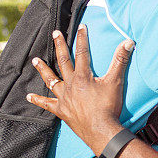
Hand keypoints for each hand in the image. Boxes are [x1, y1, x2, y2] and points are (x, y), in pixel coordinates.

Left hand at [26, 24, 134, 155]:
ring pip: (51, 80)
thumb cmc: (108, 106)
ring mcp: (64, 98)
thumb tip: (128, 42)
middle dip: (59, 46)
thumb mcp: (116, 81)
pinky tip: (29, 96)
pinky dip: (38, 99)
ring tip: (35, 60)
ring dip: (43, 69)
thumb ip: (120, 60)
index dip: (82, 38)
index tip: (81, 27)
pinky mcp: (61, 110)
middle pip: (63, 61)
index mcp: (83, 76)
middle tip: (54, 33)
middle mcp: (70, 84)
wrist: (101, 130)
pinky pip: (47, 103)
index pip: (82, 52)